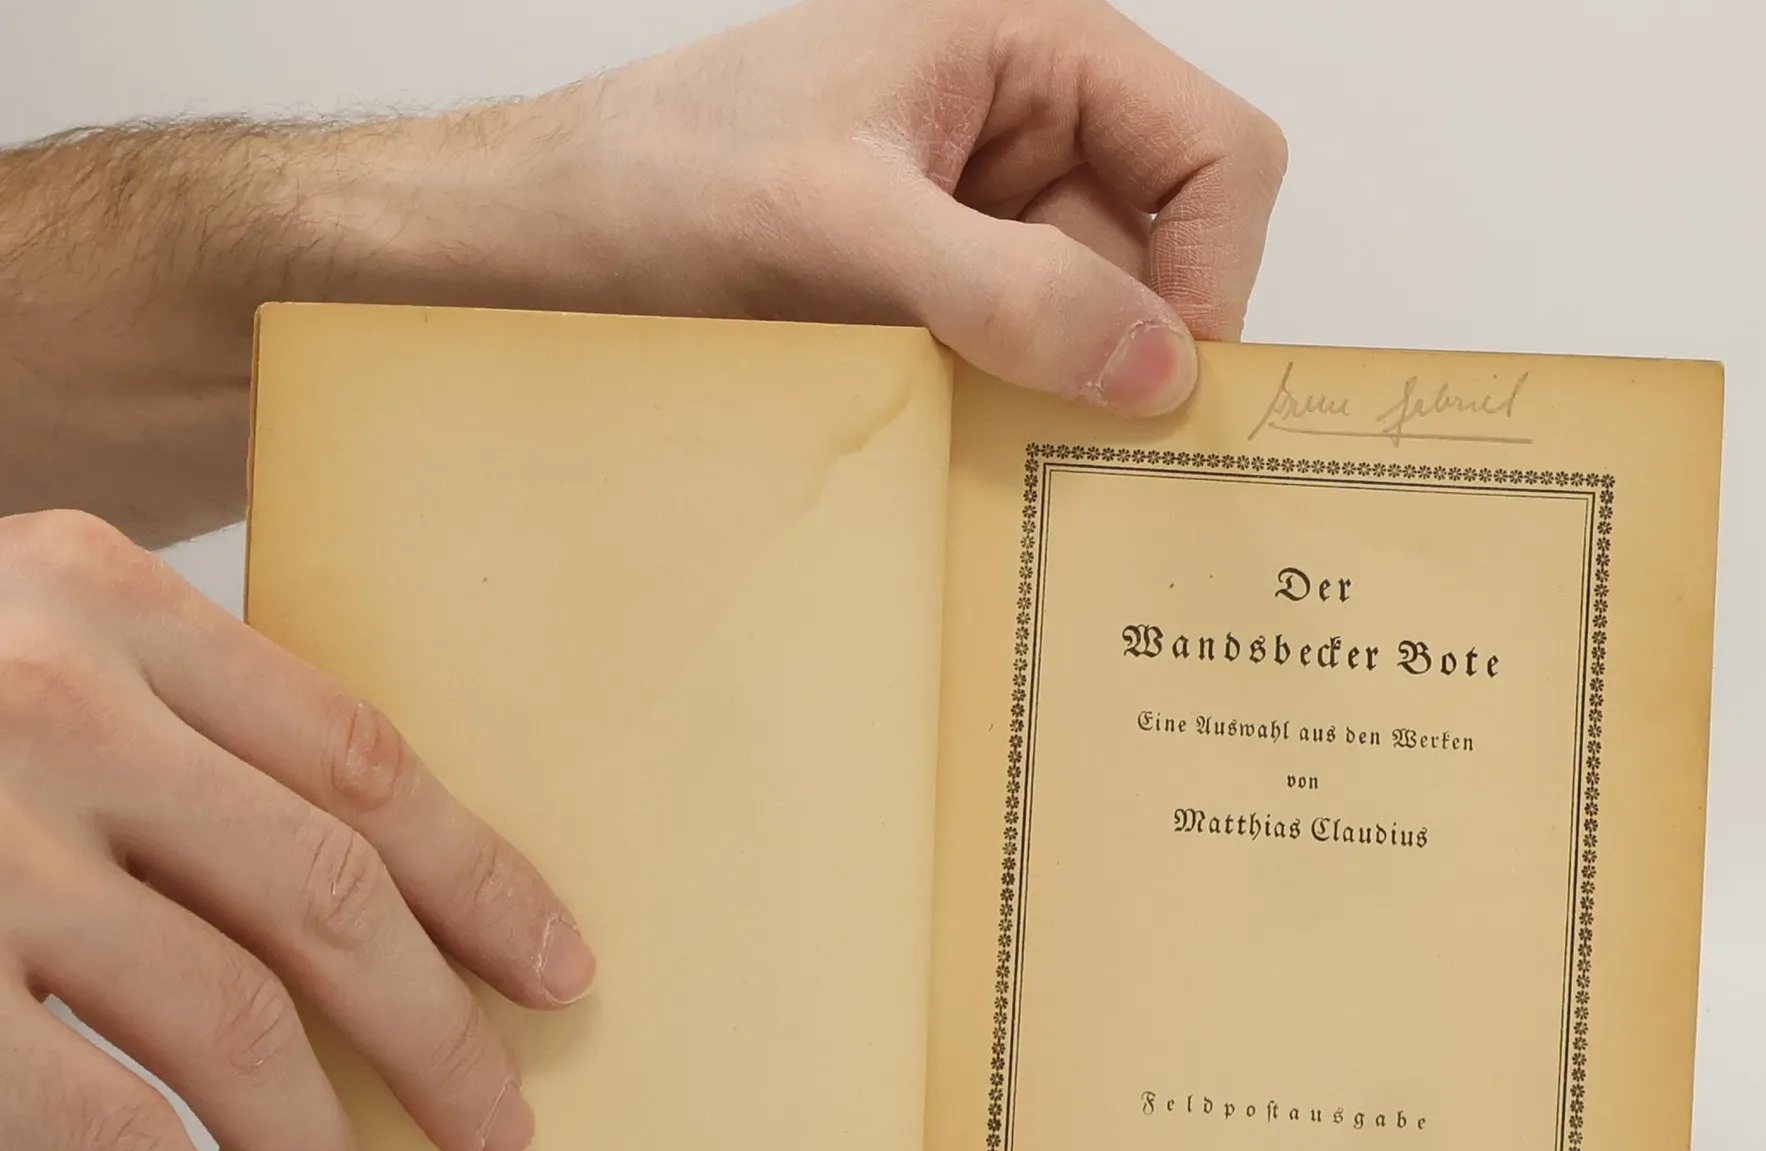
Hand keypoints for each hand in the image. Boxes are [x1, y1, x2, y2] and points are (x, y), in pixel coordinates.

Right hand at [0, 512, 595, 1150]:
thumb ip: (168, 725)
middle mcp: (47, 702)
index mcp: (103, 603)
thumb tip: (360, 890)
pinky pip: (105, 1129)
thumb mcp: (14, 646)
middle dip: (436, 1029)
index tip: (556, 968)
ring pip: (234, 1020)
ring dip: (322, 1144)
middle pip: (326, 894)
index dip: (481, 881)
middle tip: (496, 1122)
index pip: (361, 761)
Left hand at [331, 0, 1286, 415]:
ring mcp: (981, 233)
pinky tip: (953, 459)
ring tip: (989, 454)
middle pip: (1169, 260)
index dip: (1211, 277)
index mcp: (1031, 52)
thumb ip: (1002, 286)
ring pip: (1098, 338)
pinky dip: (1007, 429)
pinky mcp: (935, 311)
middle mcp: (1025, 140)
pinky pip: (1022, 378)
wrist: (523, 248)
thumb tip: (1156, 367)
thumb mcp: (831, 221)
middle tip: (1080, 457)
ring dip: (1062, 407)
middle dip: (1135, 361)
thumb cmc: (645, 180)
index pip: (1217, 158)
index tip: (1156, 390)